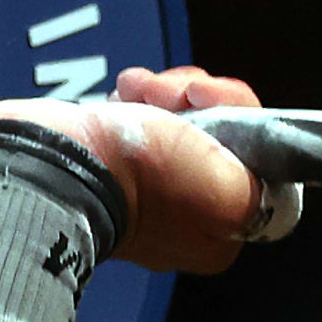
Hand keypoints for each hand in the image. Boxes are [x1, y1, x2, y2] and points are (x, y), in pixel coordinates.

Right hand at [0, 66, 271, 274]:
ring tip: (138, 90)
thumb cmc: (140, 177)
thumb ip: (261, 185)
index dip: (241, 118)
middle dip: (199, 100)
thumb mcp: (227, 192)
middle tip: (175, 95)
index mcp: (216, 230)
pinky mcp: (113, 158)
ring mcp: (146, 184)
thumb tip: (267, 174)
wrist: (55, 159)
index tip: (215, 99)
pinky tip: (123, 92)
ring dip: (165, 92)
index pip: (253, 160)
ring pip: (182, 118)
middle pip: (220, 134)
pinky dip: (137, 96)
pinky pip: (143, 115)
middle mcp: (184, 211)